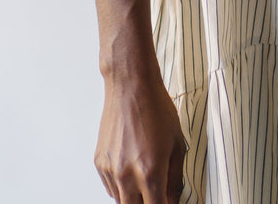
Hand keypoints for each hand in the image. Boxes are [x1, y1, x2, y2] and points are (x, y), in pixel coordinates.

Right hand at [95, 70, 186, 203]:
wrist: (131, 86)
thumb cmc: (157, 109)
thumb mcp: (177, 143)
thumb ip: (175, 178)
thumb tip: (173, 199)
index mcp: (150, 171)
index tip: (167, 202)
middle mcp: (126, 175)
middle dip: (147, 203)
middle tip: (156, 193)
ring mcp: (111, 170)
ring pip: (121, 201)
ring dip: (134, 198)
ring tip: (145, 178)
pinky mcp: (99, 162)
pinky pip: (110, 188)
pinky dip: (122, 188)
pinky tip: (132, 171)